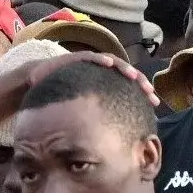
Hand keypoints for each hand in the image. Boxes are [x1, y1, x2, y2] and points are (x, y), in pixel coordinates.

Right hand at [27, 49, 159, 105]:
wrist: (38, 83)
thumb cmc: (64, 98)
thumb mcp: (85, 109)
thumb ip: (99, 116)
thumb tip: (114, 136)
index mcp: (107, 82)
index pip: (130, 85)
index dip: (143, 92)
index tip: (154, 103)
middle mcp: (102, 70)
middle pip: (127, 73)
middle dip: (140, 81)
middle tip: (150, 93)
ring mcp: (91, 63)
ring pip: (114, 62)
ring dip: (125, 69)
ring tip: (134, 77)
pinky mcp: (77, 58)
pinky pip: (91, 57)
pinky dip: (100, 59)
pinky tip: (108, 64)